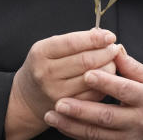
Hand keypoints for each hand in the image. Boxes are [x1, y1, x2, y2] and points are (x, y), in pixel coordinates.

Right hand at [6, 29, 120, 139]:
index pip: (72, 42)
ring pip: (93, 78)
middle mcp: (47, 72)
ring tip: (112, 62)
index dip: (94, 38)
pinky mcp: (68, 109)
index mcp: (41, 53)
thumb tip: (100, 34)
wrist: (28, 98)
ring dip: (109, 68)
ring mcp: (57, 92)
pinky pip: (94, 95)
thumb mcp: (48, 49)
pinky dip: (105, 85)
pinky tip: (107, 78)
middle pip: (86, 60)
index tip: (109, 35)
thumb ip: (72, 41)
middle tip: (114, 48)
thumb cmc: (43, 67)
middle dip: (105, 52)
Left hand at [44, 47, 142, 139]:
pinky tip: (61, 125)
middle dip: (81, 110)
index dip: (106, 83)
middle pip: (108, 116)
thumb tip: (112, 46)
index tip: (86, 74)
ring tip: (51, 115)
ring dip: (73, 125)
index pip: (125, 90)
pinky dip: (77, 134)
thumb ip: (131, 65)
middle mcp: (139, 120)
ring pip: (98, 133)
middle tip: (59, 102)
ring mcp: (130, 136)